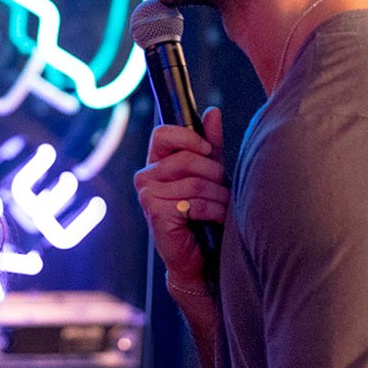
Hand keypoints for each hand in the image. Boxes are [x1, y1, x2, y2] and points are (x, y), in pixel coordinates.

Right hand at [133, 106, 228, 287]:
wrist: (200, 255)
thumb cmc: (204, 213)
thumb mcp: (210, 173)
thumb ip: (210, 144)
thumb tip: (212, 112)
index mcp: (156, 162)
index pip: (162, 133)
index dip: (188, 137)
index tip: (207, 150)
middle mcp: (145, 176)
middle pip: (187, 158)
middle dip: (214, 174)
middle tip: (220, 189)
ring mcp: (147, 195)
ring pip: (195, 182)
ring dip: (218, 196)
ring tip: (221, 207)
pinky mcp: (154, 213)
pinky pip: (192, 201)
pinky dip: (211, 211)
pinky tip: (213, 220)